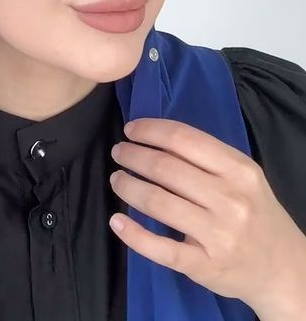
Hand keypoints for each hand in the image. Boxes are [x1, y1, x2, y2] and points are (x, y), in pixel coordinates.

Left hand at [108, 118, 305, 316]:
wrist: (284, 270)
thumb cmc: (256, 213)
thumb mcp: (243, 177)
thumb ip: (205, 157)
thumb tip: (153, 137)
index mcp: (239, 170)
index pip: (183, 139)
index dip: (149, 130)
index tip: (130, 130)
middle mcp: (230, 200)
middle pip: (165, 168)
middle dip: (132, 156)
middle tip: (118, 153)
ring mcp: (217, 235)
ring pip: (157, 202)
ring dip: (127, 187)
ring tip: (117, 179)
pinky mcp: (203, 265)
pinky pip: (160, 248)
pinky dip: (133, 233)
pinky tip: (117, 221)